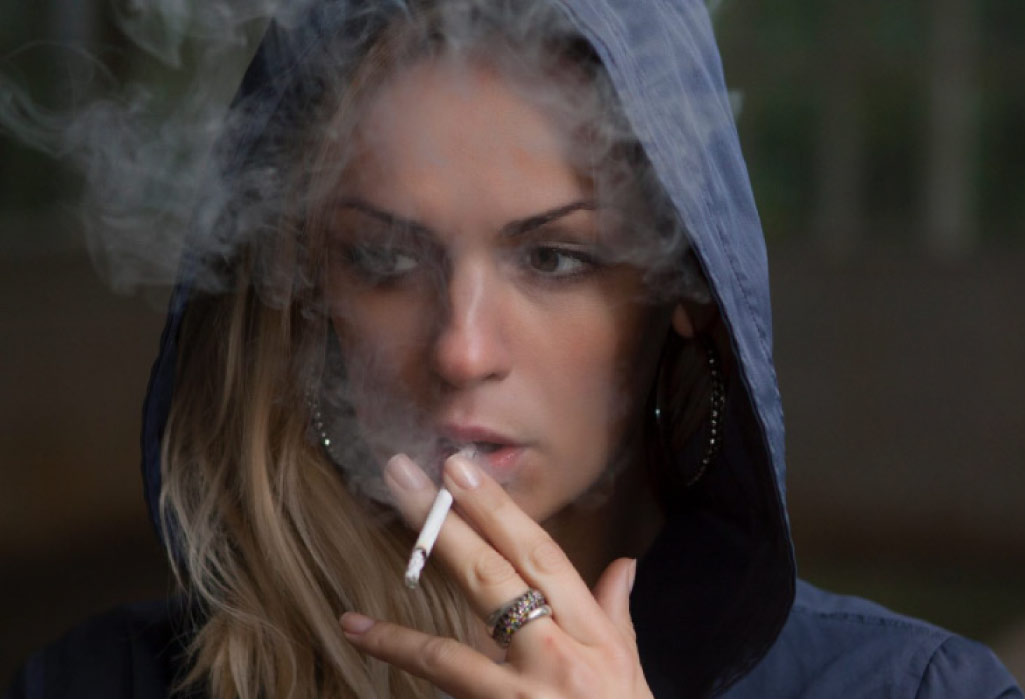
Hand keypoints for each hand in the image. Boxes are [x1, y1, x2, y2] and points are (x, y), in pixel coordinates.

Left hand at [339, 452, 652, 697]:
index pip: (541, 557)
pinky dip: (402, 666)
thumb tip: (622, 565)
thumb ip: (616, 614)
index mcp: (593, 635)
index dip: (499, 510)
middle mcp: (560, 659)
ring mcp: (525, 699)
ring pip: (452, 653)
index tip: (460, 470)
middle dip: (446, 527)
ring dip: (401, 625)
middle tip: (403, 479)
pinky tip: (360, 638)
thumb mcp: (631, 671)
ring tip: (356, 602)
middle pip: (494, 582)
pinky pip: (442, 694)